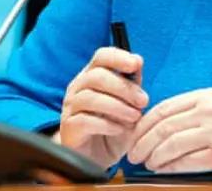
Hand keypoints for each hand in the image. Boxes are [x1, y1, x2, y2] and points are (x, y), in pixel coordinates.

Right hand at [56, 47, 147, 168]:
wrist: (96, 155)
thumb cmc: (113, 124)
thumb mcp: (128, 103)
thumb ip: (132, 83)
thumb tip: (137, 62)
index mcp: (93, 75)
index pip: (101, 56)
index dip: (118, 57)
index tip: (136, 65)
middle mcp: (78, 87)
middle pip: (97, 76)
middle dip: (124, 88)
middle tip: (143, 101)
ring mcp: (70, 107)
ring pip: (90, 97)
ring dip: (118, 106)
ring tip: (135, 116)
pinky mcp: (68, 127)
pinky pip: (85, 121)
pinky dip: (107, 124)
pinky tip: (120, 129)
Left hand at [127, 88, 211, 172]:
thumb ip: (186, 111)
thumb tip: (148, 126)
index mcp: (206, 97)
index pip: (163, 108)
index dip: (143, 125)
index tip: (133, 136)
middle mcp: (210, 112)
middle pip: (163, 127)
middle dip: (142, 143)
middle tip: (134, 154)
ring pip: (170, 145)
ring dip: (153, 157)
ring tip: (148, 163)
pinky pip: (184, 162)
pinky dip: (168, 167)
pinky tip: (163, 169)